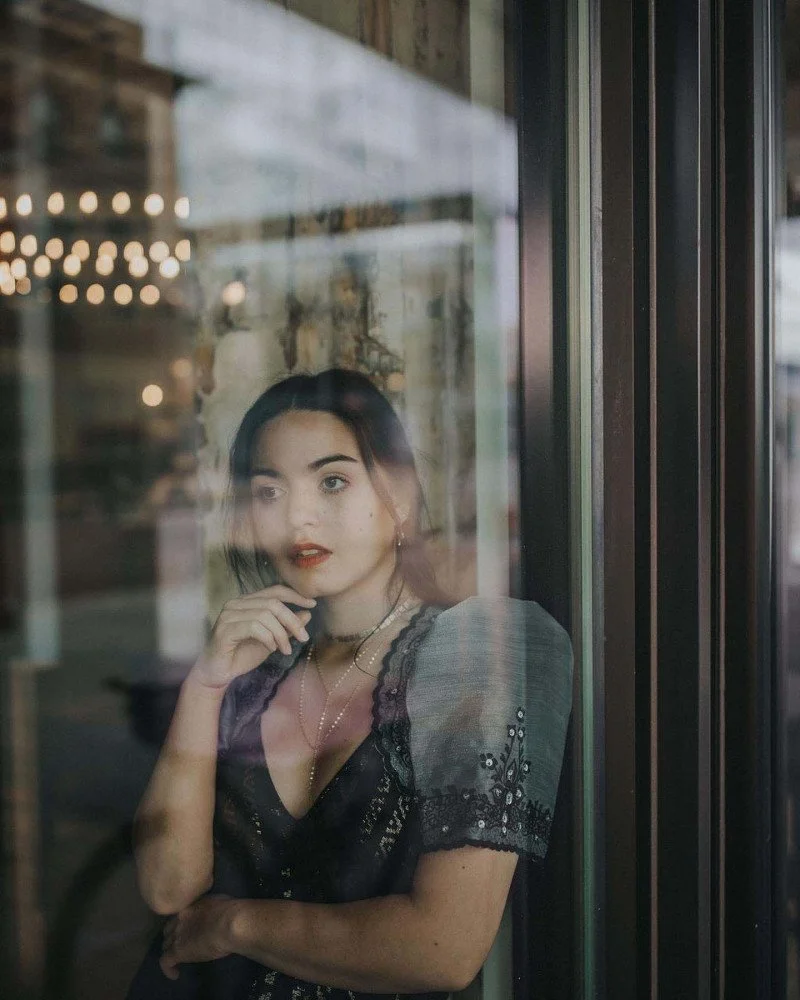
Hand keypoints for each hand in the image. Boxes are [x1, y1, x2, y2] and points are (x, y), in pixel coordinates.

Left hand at [159, 895, 235, 979]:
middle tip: (182, 946)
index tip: (188, 931)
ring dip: (171, 952)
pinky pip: (165, 962)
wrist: (230, 924)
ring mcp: (177, 934)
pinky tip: (175, 975)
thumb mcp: (221, 904)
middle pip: (169, 930)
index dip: (181, 925)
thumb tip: (216, 915)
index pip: (180, 917)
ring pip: (165, 945)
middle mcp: (180, 918)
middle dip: (173, 938)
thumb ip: (213, 910)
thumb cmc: (232, 912)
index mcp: (192, 906)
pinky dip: (168, 969)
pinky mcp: (177, 951)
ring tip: (179, 960)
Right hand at [191, 585, 316, 689]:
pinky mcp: (224, 629)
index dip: (295, 595)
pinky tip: (271, 648)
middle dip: (292, 620)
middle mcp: (236, 603)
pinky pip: (254, 627)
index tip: (312, 605)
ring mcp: (228, 615)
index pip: (274, 591)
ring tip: (285, 649)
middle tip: (303, 638)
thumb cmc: (242, 655)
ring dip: (281, 633)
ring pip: (265, 615)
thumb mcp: (272, 640)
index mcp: (247, 602)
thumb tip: (307, 614)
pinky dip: (268, 638)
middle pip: (273, 603)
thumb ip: (286, 627)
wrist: (218, 674)